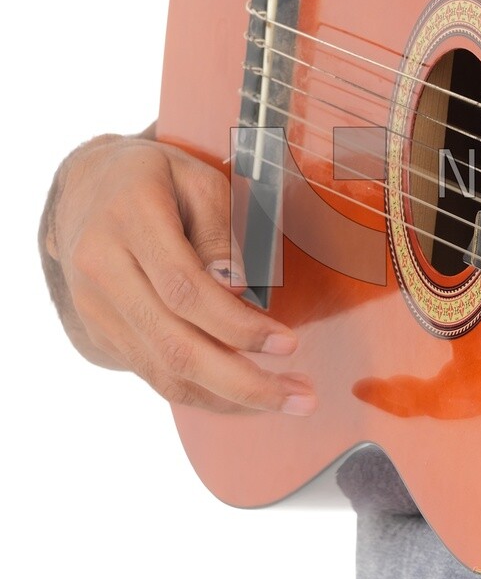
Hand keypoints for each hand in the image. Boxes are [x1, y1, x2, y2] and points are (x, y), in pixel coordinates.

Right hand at [45, 133, 315, 415]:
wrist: (81, 192)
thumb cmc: (152, 179)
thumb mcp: (195, 177)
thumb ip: (218, 229)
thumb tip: (238, 286)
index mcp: (129, 219)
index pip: (185, 289)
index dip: (238, 325)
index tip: (287, 344)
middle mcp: (102, 270)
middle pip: (174, 345)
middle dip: (244, 382)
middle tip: (301, 398)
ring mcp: (95, 309)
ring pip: (163, 373)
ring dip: (230, 398)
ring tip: (287, 401)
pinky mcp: (100, 334)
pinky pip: (154, 376)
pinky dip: (203, 394)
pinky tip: (245, 397)